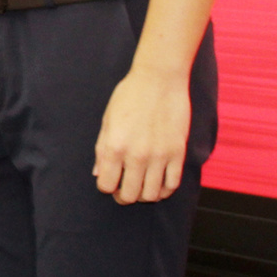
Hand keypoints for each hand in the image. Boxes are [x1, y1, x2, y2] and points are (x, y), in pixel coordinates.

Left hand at [94, 64, 190, 203]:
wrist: (159, 80)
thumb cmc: (128, 97)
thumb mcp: (107, 121)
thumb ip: (102, 150)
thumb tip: (98, 173)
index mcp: (114, 147)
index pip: (106, 185)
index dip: (106, 187)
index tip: (109, 182)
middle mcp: (137, 155)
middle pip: (129, 195)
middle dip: (123, 196)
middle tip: (124, 189)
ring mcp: (160, 156)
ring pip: (152, 194)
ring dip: (144, 195)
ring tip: (141, 186)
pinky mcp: (178, 153)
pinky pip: (173, 184)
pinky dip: (165, 190)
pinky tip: (159, 184)